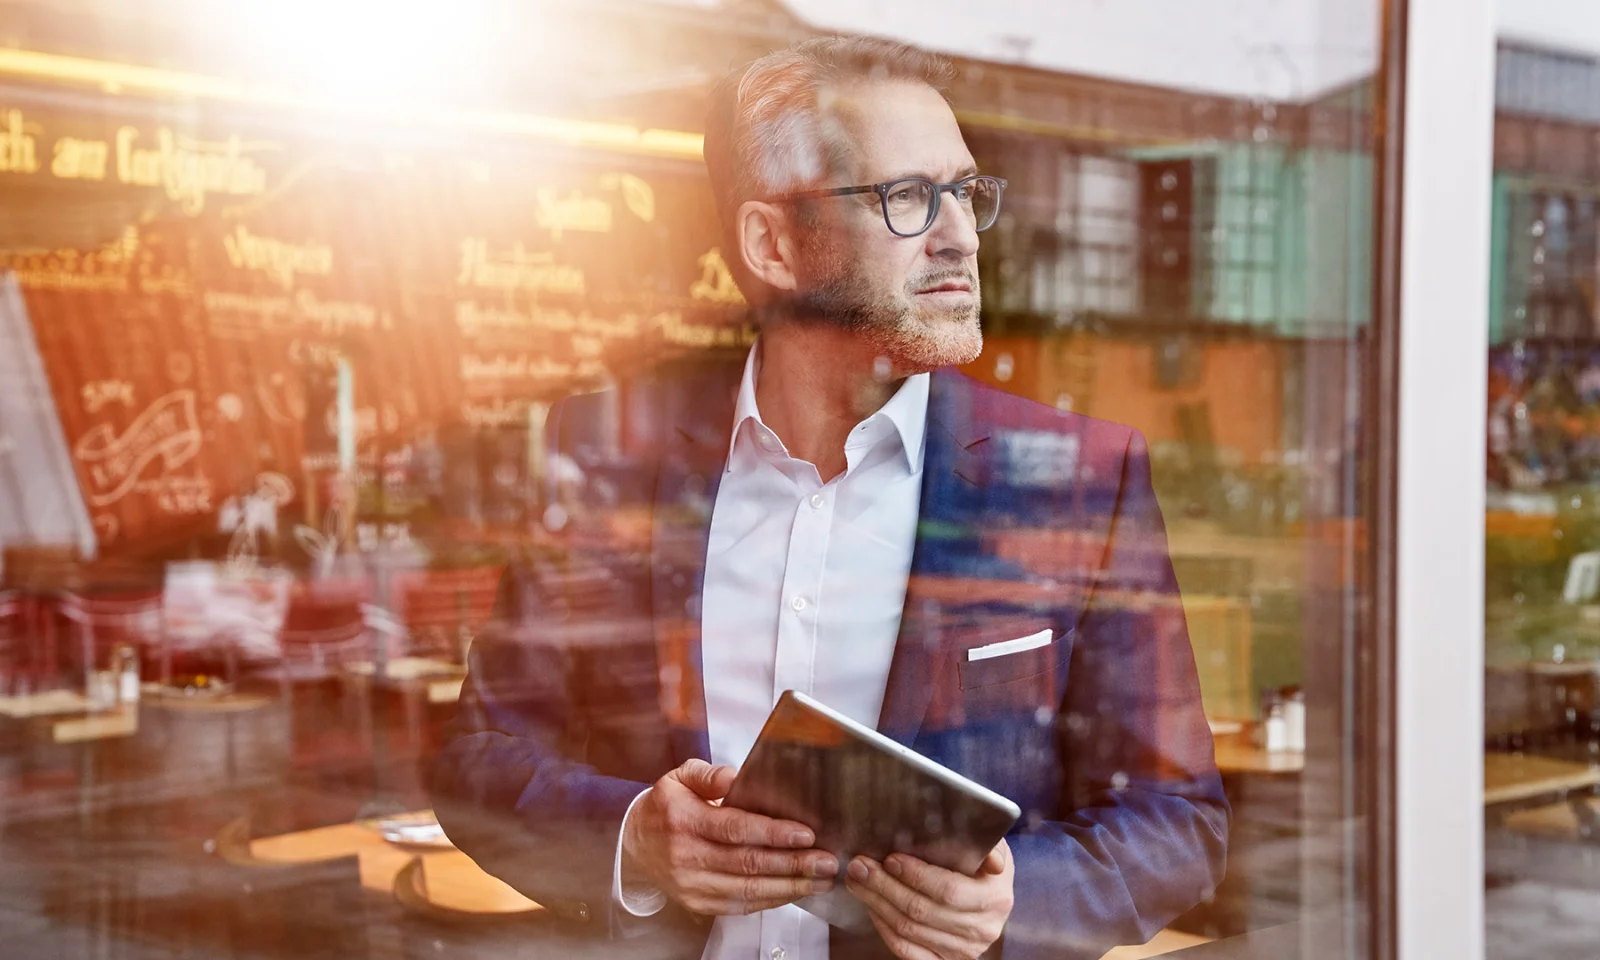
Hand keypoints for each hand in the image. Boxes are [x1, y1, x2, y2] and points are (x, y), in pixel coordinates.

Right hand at [622, 758, 837, 915]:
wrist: (632, 844)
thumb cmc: (665, 807)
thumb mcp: (679, 777)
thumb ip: (709, 774)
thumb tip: (735, 776)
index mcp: (684, 820)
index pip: (734, 828)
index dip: (773, 833)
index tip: (806, 834)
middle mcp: (687, 856)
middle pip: (747, 864)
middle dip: (793, 864)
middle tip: (827, 861)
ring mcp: (692, 885)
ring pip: (747, 890)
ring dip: (789, 887)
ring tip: (820, 879)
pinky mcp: (698, 903)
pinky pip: (740, 905)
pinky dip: (771, 900)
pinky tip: (794, 891)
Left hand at [844, 840, 1014, 959]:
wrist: (990, 898)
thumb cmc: (983, 865)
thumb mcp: (992, 848)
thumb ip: (986, 846)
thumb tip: (991, 857)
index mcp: (994, 899)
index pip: (949, 890)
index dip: (916, 875)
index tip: (890, 858)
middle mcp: (981, 929)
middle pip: (921, 911)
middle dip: (884, 886)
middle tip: (861, 866)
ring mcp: (961, 950)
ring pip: (909, 930)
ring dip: (877, 903)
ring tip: (858, 881)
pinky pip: (906, 950)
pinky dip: (883, 927)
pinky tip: (872, 906)